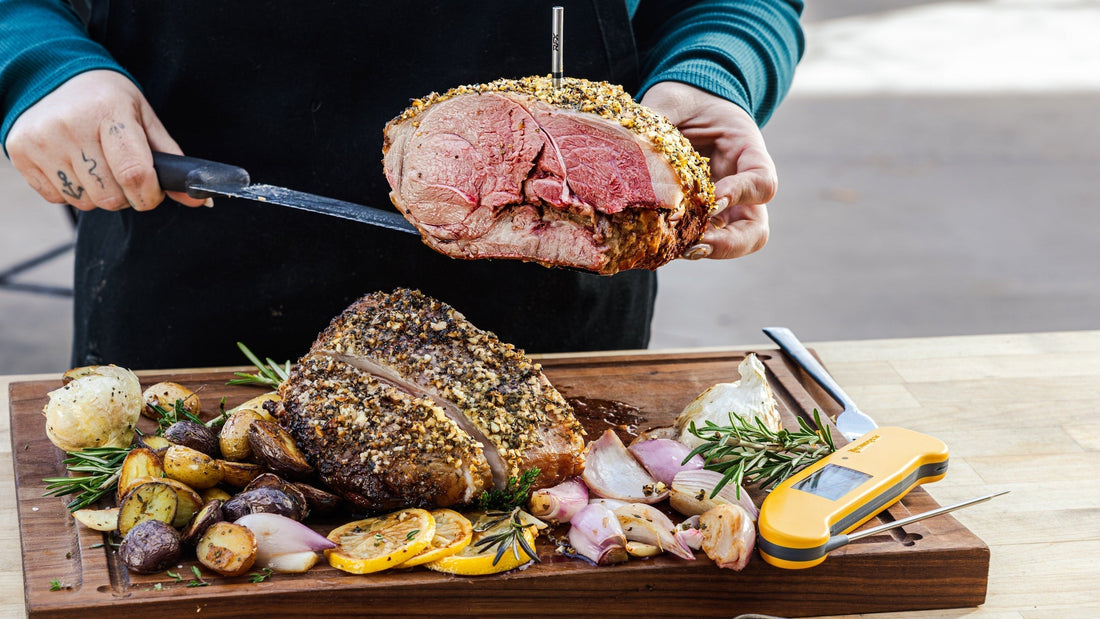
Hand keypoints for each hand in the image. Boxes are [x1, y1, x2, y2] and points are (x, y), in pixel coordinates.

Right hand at [5, 70, 204, 211]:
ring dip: (98, 195)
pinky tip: (74, 166)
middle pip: (109, 196)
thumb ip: (170, 159)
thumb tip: (199, 200)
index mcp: (109, 112)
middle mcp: (70, 125)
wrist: (52, 76)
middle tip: (124, 175)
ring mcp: (42, 141)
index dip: (149, 195)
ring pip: (84, 202)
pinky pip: (57, 198)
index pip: (134, 174)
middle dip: (126, 196)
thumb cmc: (107, 100)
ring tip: (97, 166)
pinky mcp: (21, 154)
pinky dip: (72, 192)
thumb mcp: (144, 117)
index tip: (152, 193)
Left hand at [641, 81, 776, 259]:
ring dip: (706, 251)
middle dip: (730, 244)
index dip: (743, 193)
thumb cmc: (686, 99)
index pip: (762, 181)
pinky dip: (684, 246)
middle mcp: (742, 186)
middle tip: (697, 244)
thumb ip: (658, 117)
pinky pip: (701, 240)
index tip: (715, 198)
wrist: (685, 106)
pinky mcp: (702, 218)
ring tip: (675, 249)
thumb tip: (629, 141)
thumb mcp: (674, 99)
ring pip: (732, 244)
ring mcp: (725, 207)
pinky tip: (659, 243)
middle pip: (756, 230)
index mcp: (747, 151)